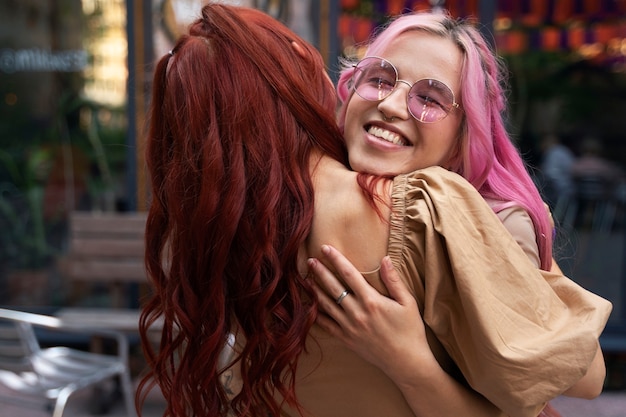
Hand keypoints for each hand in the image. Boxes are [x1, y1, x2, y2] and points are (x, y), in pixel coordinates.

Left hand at [308, 245, 432, 378]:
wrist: (406, 362)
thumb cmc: (410, 331)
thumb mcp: (407, 303)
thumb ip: (394, 280)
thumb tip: (385, 259)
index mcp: (372, 301)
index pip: (349, 274)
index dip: (336, 259)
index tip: (325, 248)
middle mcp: (357, 313)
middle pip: (333, 287)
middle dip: (320, 271)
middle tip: (310, 260)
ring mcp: (349, 327)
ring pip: (326, 305)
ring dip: (315, 290)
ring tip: (306, 278)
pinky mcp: (346, 339)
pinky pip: (326, 325)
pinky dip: (316, 314)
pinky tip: (310, 305)